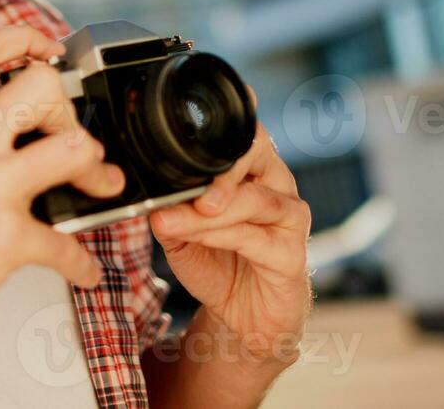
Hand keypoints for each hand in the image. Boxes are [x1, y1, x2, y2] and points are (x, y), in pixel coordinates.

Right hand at [0, 26, 126, 408]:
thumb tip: (8, 148)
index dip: (24, 38)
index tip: (47, 50)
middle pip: (41, 84)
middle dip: (72, 111)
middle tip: (73, 142)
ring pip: (72, 146)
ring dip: (96, 173)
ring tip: (96, 194)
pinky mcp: (2, 241)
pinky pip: (68, 243)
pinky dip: (82, 263)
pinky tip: (77, 269)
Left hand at [147, 113, 312, 365]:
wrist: (244, 318)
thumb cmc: (217, 264)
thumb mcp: (180, 234)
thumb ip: (169, 210)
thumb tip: (151, 197)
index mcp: (252, 168)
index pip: (242, 132)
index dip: (219, 126)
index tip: (180, 133)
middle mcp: (276, 184)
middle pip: (257, 152)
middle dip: (220, 167)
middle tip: (190, 189)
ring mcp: (289, 217)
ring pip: (253, 199)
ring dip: (212, 210)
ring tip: (177, 218)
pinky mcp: (292, 253)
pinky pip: (256, 237)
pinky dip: (221, 235)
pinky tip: (197, 237)